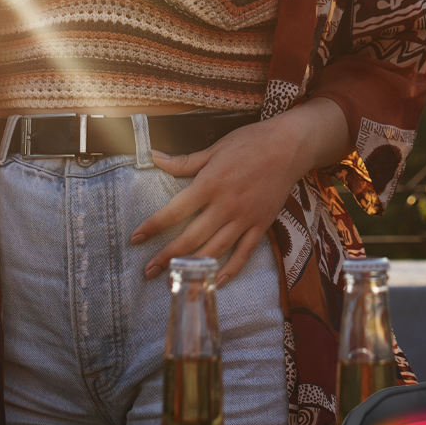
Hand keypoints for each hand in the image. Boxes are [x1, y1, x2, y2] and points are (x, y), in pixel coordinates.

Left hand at [132, 100, 349, 284]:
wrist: (289, 146)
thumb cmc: (250, 142)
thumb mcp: (215, 148)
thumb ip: (184, 161)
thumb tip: (153, 157)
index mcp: (210, 184)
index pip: (174, 210)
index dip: (153, 225)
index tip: (136, 238)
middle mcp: (226, 205)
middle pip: (191, 238)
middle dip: (167, 256)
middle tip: (148, 270)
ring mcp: (244, 218)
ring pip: (214, 250)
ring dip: (192, 267)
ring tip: (174, 281)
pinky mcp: (261, 225)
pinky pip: (244, 253)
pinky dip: (230, 270)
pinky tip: (215, 282)